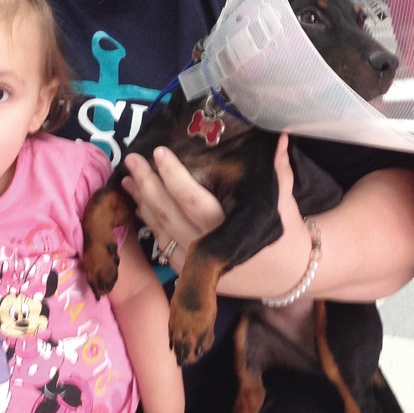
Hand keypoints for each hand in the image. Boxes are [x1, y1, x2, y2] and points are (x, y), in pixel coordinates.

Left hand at [125, 133, 309, 298]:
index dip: (173, 176)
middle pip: (169, 214)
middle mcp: (209, 249)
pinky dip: (150, 223)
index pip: (193, 200)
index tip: (159, 152)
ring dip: (142, 202)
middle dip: (147, 185)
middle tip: (132, 160)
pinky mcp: (189, 272)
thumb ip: (278, 169)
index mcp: (232, 229)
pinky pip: (163, 244)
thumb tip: (280, 136)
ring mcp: (196, 265)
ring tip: (128, 178)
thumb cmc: (284, 233)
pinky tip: (140, 204)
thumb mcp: (283, 200)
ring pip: (161, 230)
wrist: (285, 276)